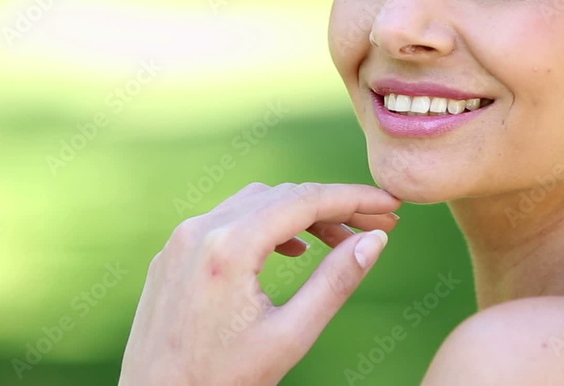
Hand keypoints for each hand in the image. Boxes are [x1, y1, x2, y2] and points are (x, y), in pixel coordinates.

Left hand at [118, 182, 401, 384]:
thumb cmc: (223, 380)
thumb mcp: (290, 336)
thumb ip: (335, 283)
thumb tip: (375, 240)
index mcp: (230, 247)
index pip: (307, 200)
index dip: (356, 199)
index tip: (392, 207)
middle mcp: (200, 229)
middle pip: (283, 195)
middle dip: (334, 206)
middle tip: (377, 225)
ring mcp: (181, 239)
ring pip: (255, 202)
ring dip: (301, 213)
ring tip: (340, 240)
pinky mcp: (172, 254)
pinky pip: (227, 219)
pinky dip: (266, 223)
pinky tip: (291, 250)